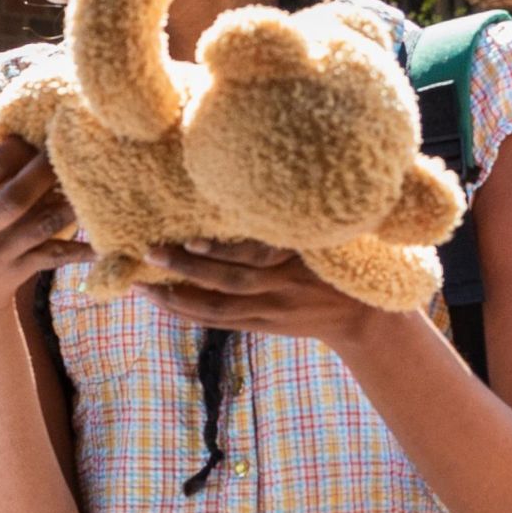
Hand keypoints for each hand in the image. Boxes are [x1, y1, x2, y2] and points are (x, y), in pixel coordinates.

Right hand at [0, 132, 84, 328]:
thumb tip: (2, 119)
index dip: (22, 145)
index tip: (41, 134)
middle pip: (16, 195)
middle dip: (48, 171)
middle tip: (73, 151)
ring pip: (40, 225)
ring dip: (69, 204)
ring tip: (92, 182)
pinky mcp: (16, 272)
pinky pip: (53, 256)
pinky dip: (79, 250)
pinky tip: (103, 240)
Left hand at [131, 238, 385, 351]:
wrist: (369, 320)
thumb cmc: (349, 263)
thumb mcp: (335, 236)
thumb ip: (302, 217)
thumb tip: (263, 185)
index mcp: (301, 261)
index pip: (256, 256)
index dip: (223, 251)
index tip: (191, 237)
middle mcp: (284, 289)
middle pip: (229, 282)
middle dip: (188, 269)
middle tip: (151, 252)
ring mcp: (272, 313)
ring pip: (218, 309)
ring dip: (178, 297)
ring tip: (143, 284)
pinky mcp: (265, 327)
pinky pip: (220, 322)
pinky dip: (190, 313)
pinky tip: (163, 302)